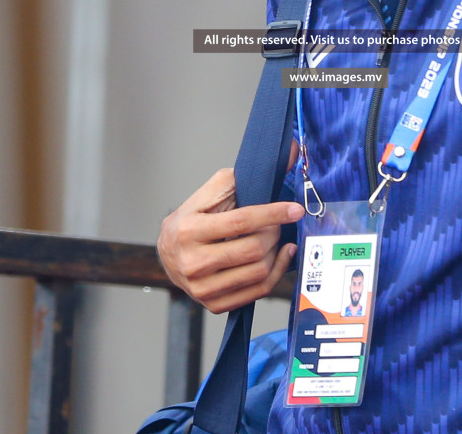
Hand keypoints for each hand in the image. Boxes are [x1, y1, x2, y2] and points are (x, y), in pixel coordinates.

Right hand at [158, 168, 304, 313]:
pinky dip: (275, 273)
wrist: (167, 254)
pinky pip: (256, 292)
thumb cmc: (190, 220)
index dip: (273, 213)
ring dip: (276, 252)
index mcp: (189, 230)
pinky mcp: (213, 304)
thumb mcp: (206, 194)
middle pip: (252, 250)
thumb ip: (237, 179)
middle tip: (279, 223)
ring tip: (277, 238)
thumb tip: (282, 157)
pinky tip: (278, 257)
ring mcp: (201, 288)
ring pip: (257, 273)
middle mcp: (192, 262)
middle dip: (274, 233)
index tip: (294, 209)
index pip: (240, 221)